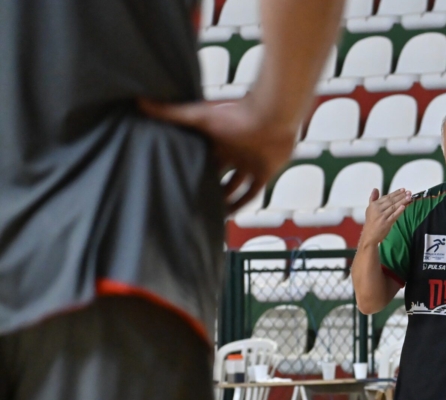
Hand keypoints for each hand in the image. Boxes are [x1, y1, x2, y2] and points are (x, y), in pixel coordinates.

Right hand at [138, 98, 297, 213]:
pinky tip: (229, 215)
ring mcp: (249, 163)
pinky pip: (252, 193)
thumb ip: (170, 113)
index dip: (187, 167)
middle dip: (204, 186)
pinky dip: (242, 204)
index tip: (172, 180)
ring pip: (233, 185)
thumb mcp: (199, 116)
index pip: (199, 156)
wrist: (272, 116)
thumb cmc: (235, 114)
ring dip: (223, 198)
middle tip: (187, 202)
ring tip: (206, 213)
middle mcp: (232, 151)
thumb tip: (139, 103)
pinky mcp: (264, 172)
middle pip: (215, 173)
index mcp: (216, 139)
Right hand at [359, 189, 412, 245]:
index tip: (403, 189)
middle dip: (401, 196)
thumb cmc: (371, 222)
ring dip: (402, 201)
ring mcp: (382, 216)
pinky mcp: (386, 223)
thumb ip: (373, 199)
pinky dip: (399, 211)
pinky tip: (404, 206)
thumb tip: (375, 189)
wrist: (369, 235)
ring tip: (409, 197)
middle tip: (409, 192)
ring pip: (393, 207)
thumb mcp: (370, 209)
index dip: (395, 193)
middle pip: (391, 201)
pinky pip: (393, 216)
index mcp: (374, 205)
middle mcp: (377, 209)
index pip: (387, 197)